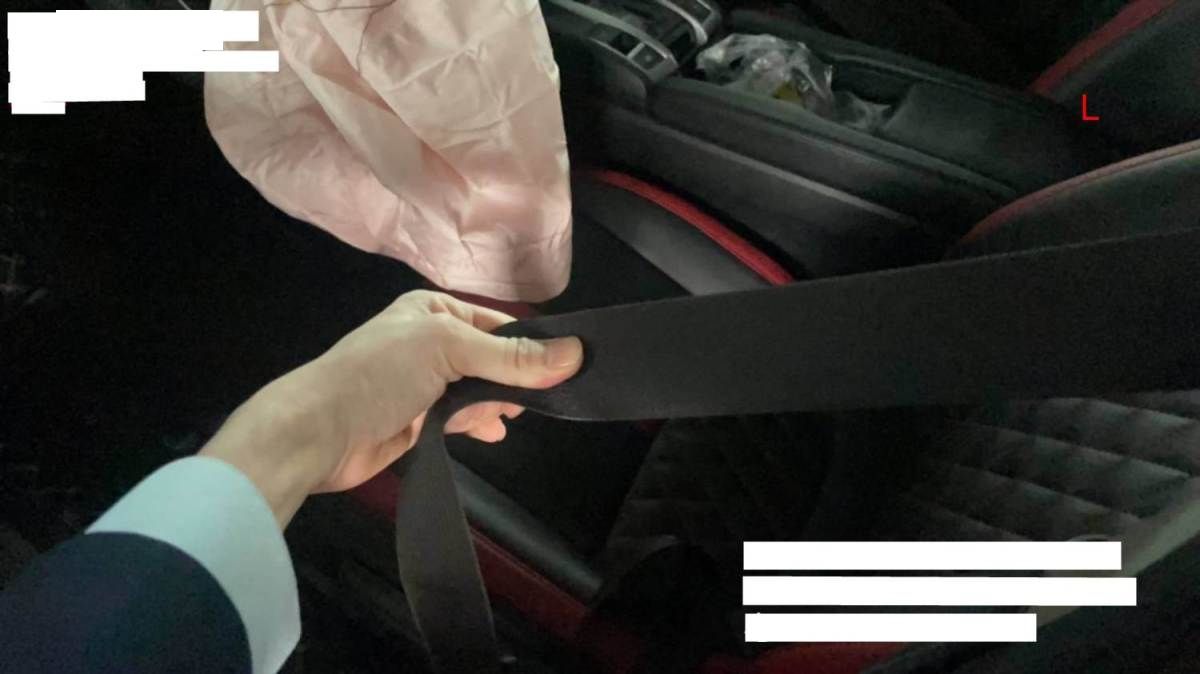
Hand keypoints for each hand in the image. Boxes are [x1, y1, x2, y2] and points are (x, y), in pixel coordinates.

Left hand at [199, 290, 582, 525]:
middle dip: (513, 380)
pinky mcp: (418, 421)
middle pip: (492, 360)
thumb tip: (574, 353)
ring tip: (502, 418)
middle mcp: (429, 343)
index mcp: (433, 311)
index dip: (529, 345)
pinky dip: (478, 424)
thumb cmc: (377, 375)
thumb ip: (510, 357)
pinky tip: (491, 432)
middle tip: (533, 400)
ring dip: (494, 404)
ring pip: (479, 391)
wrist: (317, 433)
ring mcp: (423, 384)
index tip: (563, 368)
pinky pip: (461, 419)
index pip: (497, 324)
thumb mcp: (448, 349)